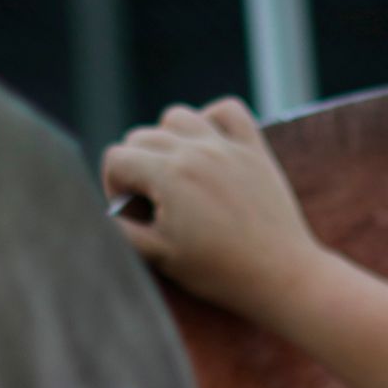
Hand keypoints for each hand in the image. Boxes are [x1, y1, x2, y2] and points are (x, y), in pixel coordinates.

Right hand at [102, 101, 329, 323]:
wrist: (282, 276)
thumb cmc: (220, 272)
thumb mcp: (161, 256)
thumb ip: (123, 232)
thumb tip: (104, 216)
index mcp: (169, 174)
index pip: (116, 158)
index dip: (113, 186)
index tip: (130, 213)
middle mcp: (196, 150)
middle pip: (142, 136)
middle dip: (136, 168)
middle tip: (153, 205)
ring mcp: (227, 146)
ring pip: (178, 117)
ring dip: (168, 139)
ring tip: (176, 174)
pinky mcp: (254, 150)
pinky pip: (228, 110)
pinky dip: (212, 120)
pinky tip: (209, 147)